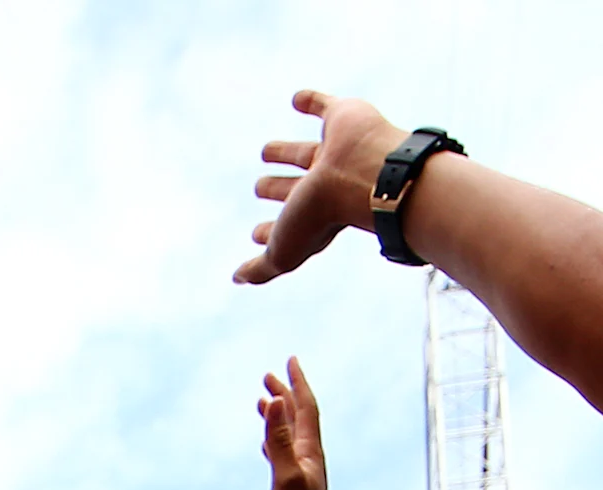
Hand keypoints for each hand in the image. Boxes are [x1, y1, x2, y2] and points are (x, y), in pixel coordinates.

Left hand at [235, 92, 406, 286]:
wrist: (365, 174)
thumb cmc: (323, 216)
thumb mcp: (284, 251)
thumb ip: (262, 267)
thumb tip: (237, 279)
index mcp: (315, 214)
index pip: (290, 223)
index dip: (272, 231)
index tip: (257, 234)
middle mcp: (327, 184)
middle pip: (298, 187)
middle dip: (278, 189)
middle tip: (259, 187)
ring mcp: (336, 151)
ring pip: (306, 151)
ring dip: (286, 152)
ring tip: (265, 151)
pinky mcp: (344, 117)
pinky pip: (325, 106)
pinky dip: (312, 101)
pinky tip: (296, 99)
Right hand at [257, 360, 336, 489]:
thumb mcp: (285, 476)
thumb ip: (279, 439)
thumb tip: (278, 401)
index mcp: (309, 452)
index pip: (305, 408)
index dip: (297, 383)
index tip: (289, 360)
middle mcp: (309, 460)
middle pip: (298, 418)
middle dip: (285, 394)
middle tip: (268, 376)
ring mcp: (302, 475)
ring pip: (289, 436)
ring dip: (278, 418)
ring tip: (264, 404)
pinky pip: (282, 457)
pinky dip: (273, 444)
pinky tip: (264, 447)